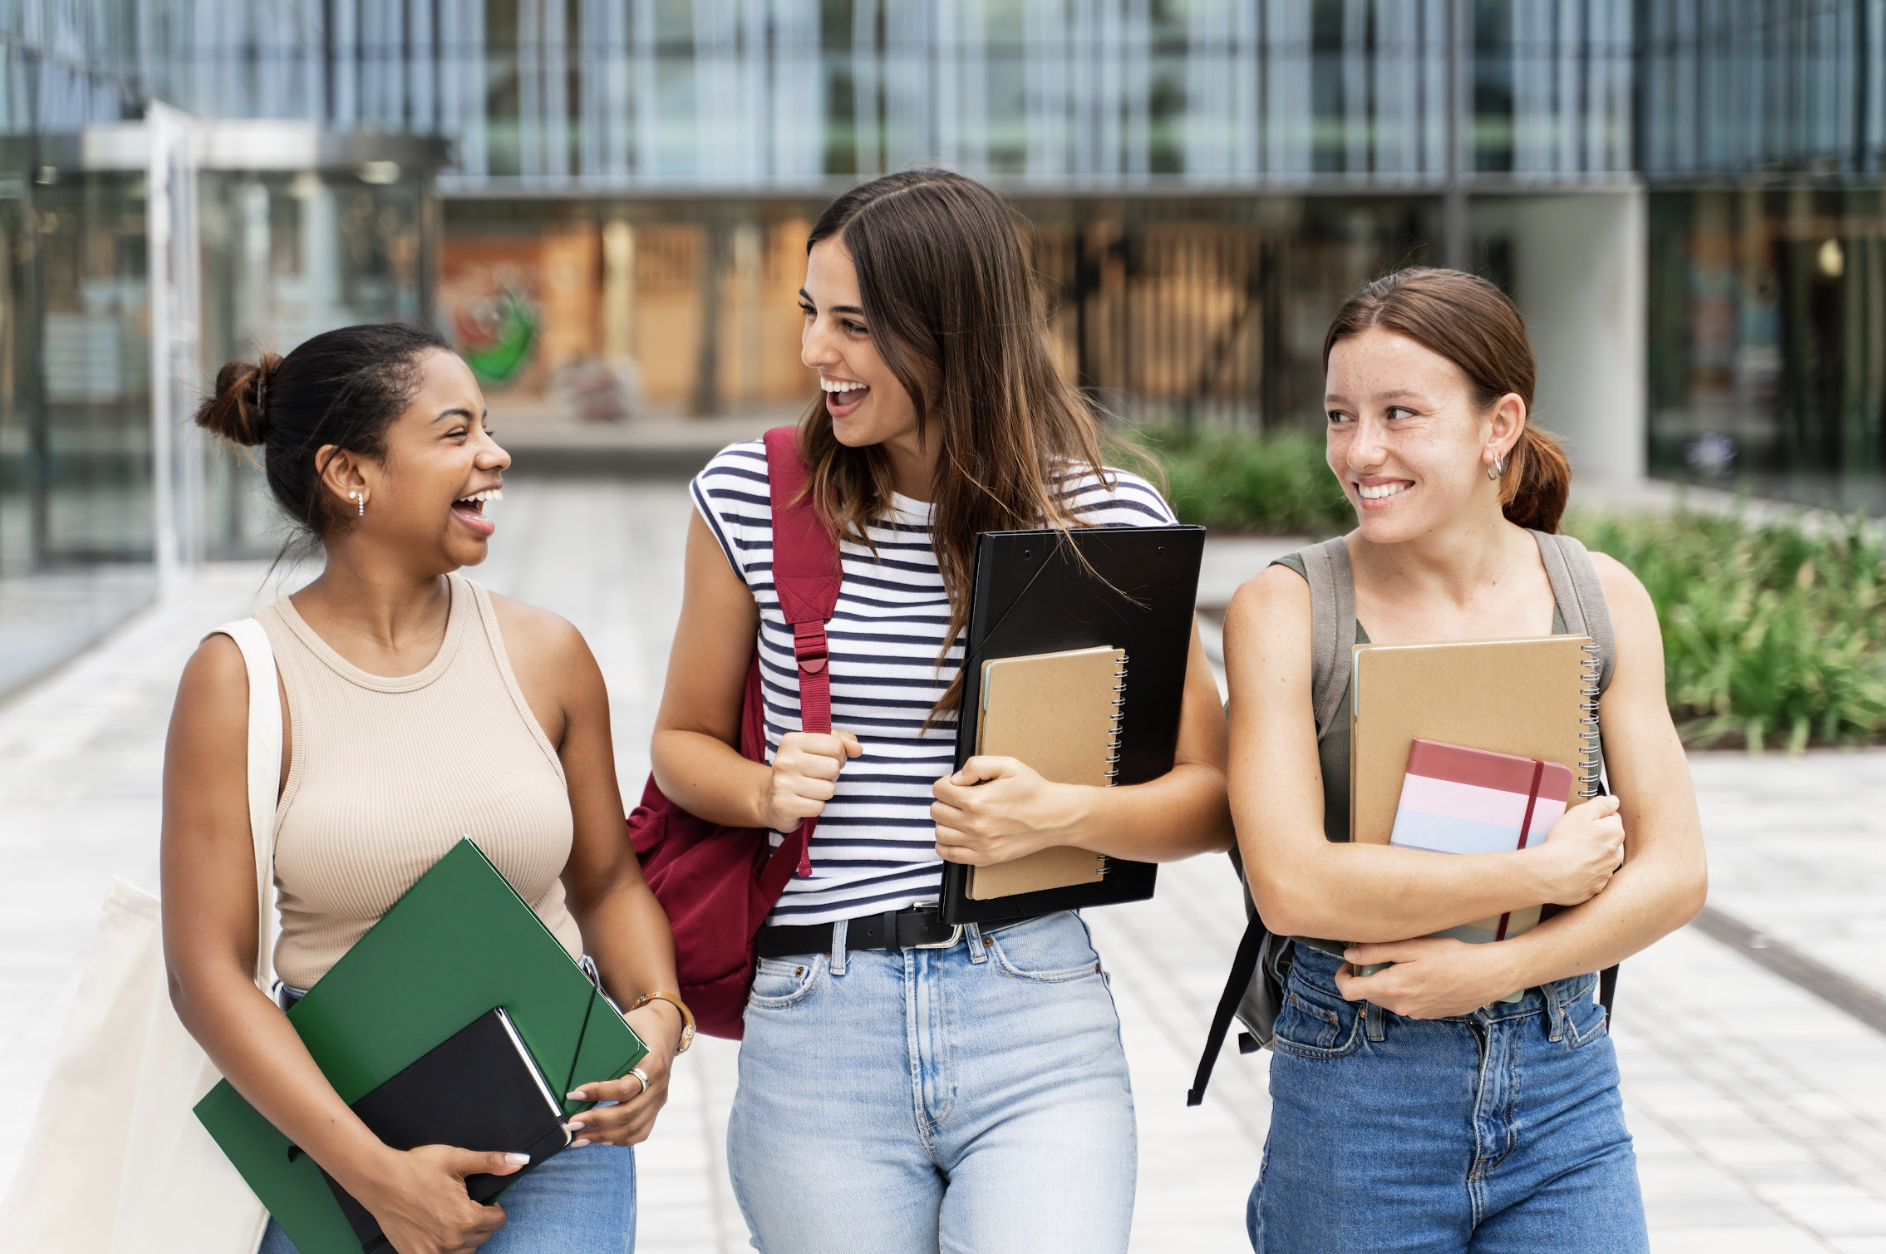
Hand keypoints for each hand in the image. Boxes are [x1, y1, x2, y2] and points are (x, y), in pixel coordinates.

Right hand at [351, 1144, 521, 1253]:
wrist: (380, 1180)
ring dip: (464, 1238)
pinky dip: (444, 1248)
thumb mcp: (458, 1160)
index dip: (493, 1207)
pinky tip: (435, 1231)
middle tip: (462, 1205)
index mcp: (466, 1218)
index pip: (498, 1220)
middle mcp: (452, 1241)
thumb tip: (521, 1161)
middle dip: (479, 1221)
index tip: (480, 1199)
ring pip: (465, 1252)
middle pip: (483, 1236)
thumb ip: (492, 1163)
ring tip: (449, 1217)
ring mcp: (433, 1252)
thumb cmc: (417, 1167)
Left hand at [563, 1002, 677, 1147]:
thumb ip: (608, 1046)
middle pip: (628, 1114)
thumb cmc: (642, 1026)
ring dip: (603, 1136)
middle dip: (596, 1122)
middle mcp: (659, 1087)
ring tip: (579, 1139)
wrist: (667, 1027)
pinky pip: (641, 1131)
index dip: (598, 1093)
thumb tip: (574, 1064)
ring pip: (633, 1128)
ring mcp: (659, 1100)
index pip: (625, 1088)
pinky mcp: (656, 1108)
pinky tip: (602, 1140)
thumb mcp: (627, 1028)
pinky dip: (621, 1139)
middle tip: (571, 1124)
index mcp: (653, 1066)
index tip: (574, 1093)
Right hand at [759, 730, 861, 830]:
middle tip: (817, 776)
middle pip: (833, 767)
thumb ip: (843, 741)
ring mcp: (781, 783)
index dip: (839, 755)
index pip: (836, 745)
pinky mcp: (782, 805)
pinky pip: (818, 807)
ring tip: (810, 789)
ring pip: (828, 789)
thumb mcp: (820, 747)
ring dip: (824, 792)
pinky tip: (804, 802)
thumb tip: (857, 749)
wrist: (773, 798)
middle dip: (832, 775)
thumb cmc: (803, 768)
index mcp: (792, 741)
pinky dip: (815, 807)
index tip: (826, 759)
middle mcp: (784, 760)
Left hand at [930, 756, 1084, 865]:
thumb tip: (955, 778)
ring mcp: (979, 844)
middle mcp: (974, 824)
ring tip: (958, 816)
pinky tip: (956, 835)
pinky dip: (945, 845)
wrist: (1054, 817)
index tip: (957, 784)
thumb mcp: (1008, 765)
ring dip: (944, 822)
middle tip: (959, 799)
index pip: (939, 790)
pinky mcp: (985, 857)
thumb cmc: (1033, 790)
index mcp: (976, 800)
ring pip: (940, 833)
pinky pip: (949, 854)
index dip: (946, 783)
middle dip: (944, 801)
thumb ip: (976, 765)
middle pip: (936, 811)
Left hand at [1334, 937, 1521, 1018]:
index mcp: (1392, 988)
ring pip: (1387, 999)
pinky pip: (1405, 1003)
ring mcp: (1415, 1013)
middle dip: (1367, 976)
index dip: (1343, 976)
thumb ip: (1377, 951)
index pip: (1349, 991)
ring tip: (1406, 963)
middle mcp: (1400, 1006)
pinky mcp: (1428, 1014)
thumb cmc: (1452, 956)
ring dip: (1387, 983)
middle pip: (1368, 994)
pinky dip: (1405, 990)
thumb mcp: (1413, 947)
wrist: (1488, 975)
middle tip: (1381, 956)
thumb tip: (1349, 954)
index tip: (1349, 962)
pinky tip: (1423, 975)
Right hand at [1534, 794, 1624, 905]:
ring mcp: (1606, 873)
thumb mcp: (1581, 813)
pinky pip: (1592, 878)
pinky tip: (1570, 870)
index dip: (1596, 818)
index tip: (1583, 822)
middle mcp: (1615, 855)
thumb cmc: (1565, 841)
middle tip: (1574, 838)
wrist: (1551, 874)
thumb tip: (1615, 801)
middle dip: (1595, 838)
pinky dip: (1584, 874)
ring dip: (1591, 857)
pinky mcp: (1595, 888)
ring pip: (1600, 860)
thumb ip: (1601, 804)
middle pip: (1607, 841)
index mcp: (1615, 834)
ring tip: (1570, 856)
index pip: (1613, 819)